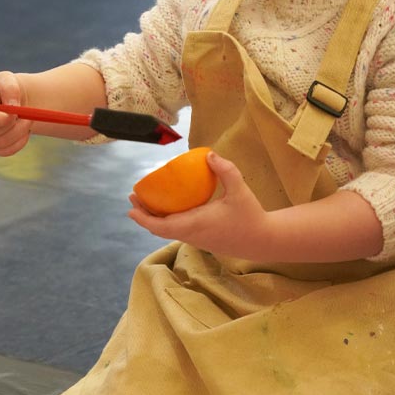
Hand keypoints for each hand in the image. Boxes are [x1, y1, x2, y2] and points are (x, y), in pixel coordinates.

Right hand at [0, 71, 30, 155]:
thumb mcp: (7, 79)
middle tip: (28, 117)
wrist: (10, 100)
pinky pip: (5, 151)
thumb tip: (12, 107)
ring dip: (19, 134)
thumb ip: (10, 89)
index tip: (15, 114)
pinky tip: (24, 132)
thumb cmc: (6, 88)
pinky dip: (19, 143)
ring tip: (27, 121)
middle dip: (13, 126)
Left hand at [128, 152, 271, 257]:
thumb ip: (226, 170)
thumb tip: (209, 154)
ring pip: (168, 231)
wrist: (263, 240)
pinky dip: (167, 220)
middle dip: (143, 215)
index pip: (161, 226)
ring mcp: (197, 239)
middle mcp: (192, 234)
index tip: (130, 208)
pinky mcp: (203, 240)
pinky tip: (170, 208)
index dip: (143, 218)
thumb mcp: (240, 190)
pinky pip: (178, 231)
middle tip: (133, 198)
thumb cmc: (250, 216)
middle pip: (159, 229)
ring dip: (154, 218)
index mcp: (195, 224)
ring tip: (146, 201)